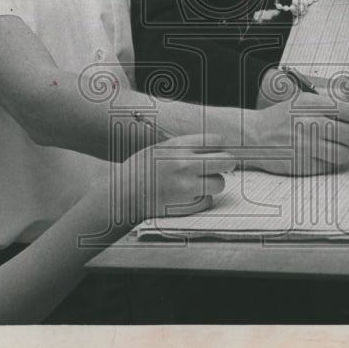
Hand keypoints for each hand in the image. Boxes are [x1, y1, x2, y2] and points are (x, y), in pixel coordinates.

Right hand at [113, 134, 234, 221]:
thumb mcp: (162, 148)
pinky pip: (208, 202)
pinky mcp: (186, 206)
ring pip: (219, 184)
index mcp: (179, 146)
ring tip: (199, 183)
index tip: (214, 151)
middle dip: (224, 164)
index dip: (218, 146)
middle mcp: (186, 165)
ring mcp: (187, 187)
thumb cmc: (140, 169)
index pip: (217, 140)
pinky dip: (202, 200)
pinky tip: (189, 196)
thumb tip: (215, 148)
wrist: (122, 194)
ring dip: (213, 183)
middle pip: (226, 161)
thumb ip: (187, 147)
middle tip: (218, 167)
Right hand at [244, 98, 348, 175]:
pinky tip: (318, 155)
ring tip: (333, 147)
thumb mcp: (300, 100)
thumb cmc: (279, 119)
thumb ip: (327, 101)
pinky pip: (329, 166)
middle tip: (345, 137)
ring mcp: (307, 146)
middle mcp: (310, 124)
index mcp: (311, 105)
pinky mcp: (303, 165)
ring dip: (342, 151)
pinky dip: (328, 162)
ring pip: (343, 154)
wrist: (254, 136)